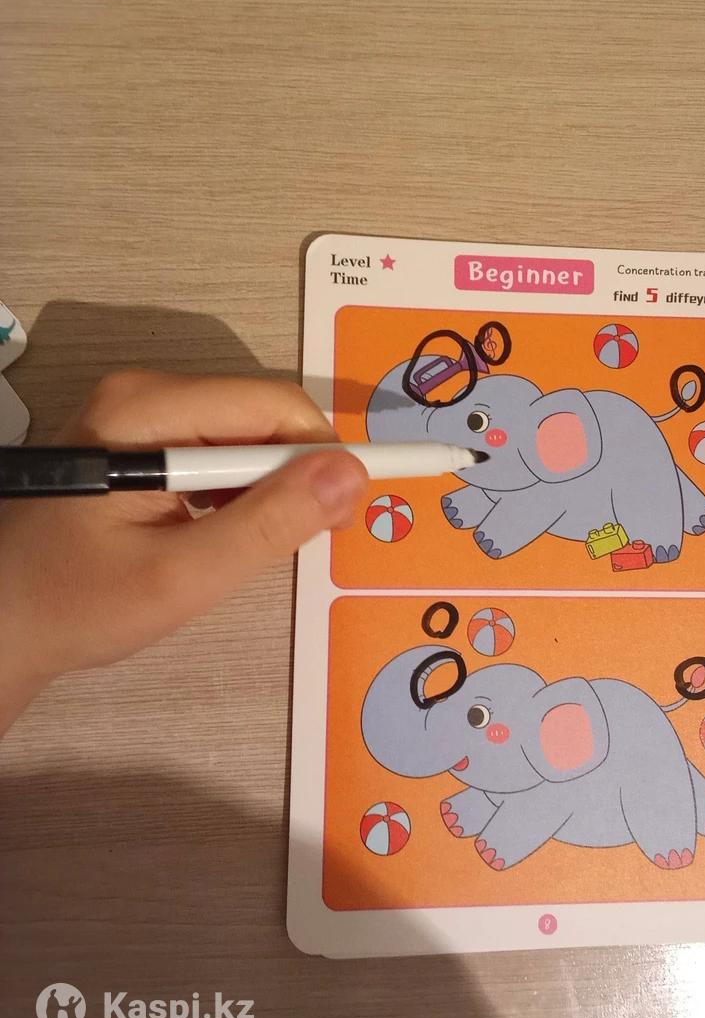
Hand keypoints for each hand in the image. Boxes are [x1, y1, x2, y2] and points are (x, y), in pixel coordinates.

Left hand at [0, 370, 367, 729]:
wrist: (2, 624)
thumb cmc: (79, 607)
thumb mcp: (182, 577)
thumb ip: (267, 525)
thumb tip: (350, 474)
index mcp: (146, 412)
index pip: (272, 408)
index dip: (328, 453)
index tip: (357, 511)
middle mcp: (144, 394)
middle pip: (262, 414)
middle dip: (300, 473)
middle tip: (314, 538)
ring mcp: (139, 412)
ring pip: (247, 432)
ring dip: (274, 485)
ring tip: (262, 544)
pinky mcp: (141, 435)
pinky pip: (220, 446)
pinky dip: (243, 488)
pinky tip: (225, 530)